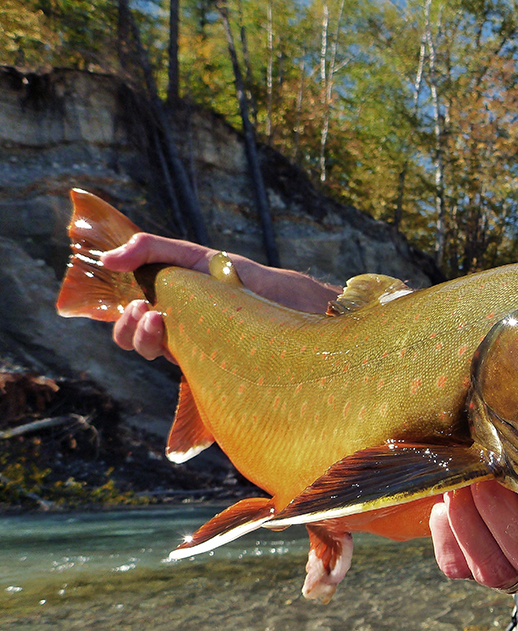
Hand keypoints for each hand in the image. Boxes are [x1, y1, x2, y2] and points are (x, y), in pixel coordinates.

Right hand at [103, 233, 341, 359]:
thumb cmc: (245, 281)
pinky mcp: (218, 371)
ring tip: (159, 319)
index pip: (132, 326)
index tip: (137, 304)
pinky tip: (190, 341)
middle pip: (137, 344)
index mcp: (171, 312)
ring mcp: (199, 354)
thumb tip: (107, 258)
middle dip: (131, 331)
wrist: (294, 302)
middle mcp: (181, 335)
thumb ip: (152, 249)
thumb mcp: (198, 257)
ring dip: (147, 341)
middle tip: (147, 312)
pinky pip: (190, 377)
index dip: (124, 321)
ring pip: (158, 358)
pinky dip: (183, 359)